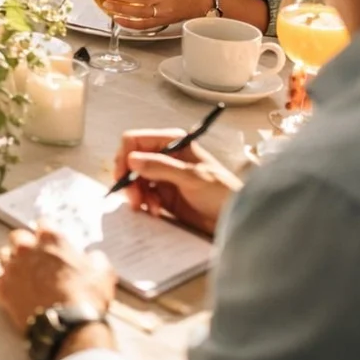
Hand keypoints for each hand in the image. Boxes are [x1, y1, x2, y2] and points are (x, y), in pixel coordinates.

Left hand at [0, 227, 116, 332]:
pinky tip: (16, 290)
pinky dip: (7, 283)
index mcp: (50, 239)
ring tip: (23, 273)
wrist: (67, 325)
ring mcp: (11, 268)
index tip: (51, 239)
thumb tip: (93, 258)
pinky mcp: (3, 288)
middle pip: (18, 236)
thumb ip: (95, 259)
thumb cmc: (86, 296)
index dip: (48, 231)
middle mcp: (26, 249)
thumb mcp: (103, 273)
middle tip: (35, 256)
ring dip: (12, 261)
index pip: (44, 223)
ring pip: (3, 255)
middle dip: (25, 243)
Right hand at [113, 130, 240, 236]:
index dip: (125, 156)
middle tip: (133, 199)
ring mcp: (162, 175)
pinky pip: (142, 194)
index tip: (123, 176)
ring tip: (147, 208)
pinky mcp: (163, 193)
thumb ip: (161, 167)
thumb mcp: (192, 177)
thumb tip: (131, 160)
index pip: (135, 141)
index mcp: (172, 142)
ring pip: (134, 179)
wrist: (236, 219)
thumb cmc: (221, 192)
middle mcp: (164, 155)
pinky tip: (156, 211)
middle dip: (129, 179)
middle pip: (130, 161)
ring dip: (136, 194)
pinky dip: (144, 202)